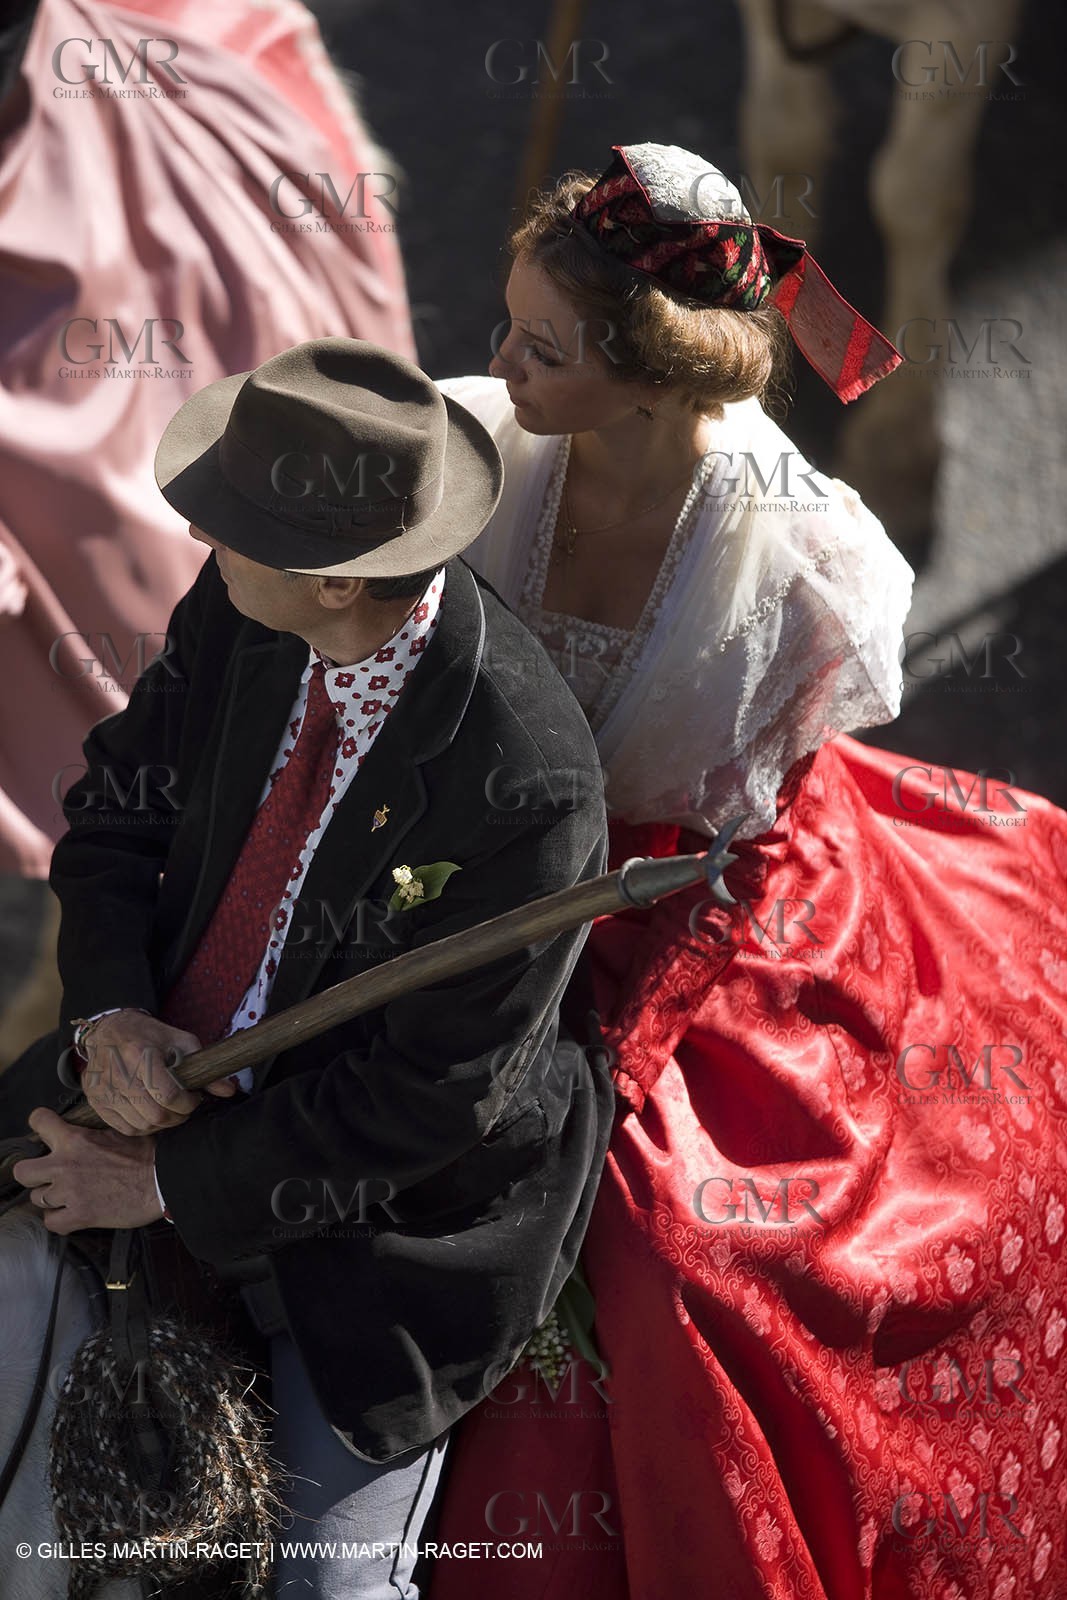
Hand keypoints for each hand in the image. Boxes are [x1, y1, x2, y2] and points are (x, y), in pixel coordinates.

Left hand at [13, 1108, 162, 1232]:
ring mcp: (70, 1192)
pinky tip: (72, 1214)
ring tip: (68, 1196)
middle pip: (23, 1171)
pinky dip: (60, 1220)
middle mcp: (65, 1165)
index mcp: (75, 1139)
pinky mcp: (80, 1216)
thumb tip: (79, 1136)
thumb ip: (88, 1136)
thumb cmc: (146, 1156)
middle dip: (33, 1174)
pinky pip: (51, 1222)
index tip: (45, 1134)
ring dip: (51, 1198)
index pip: (38, 1122)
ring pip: (37, 1198)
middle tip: (48, 1175)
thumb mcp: (115, 1132)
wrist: (163, 1179)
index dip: (40, 1127)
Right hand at [79, 1009, 236, 1134]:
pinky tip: (151, 1112)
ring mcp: (103, 1090)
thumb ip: (204, 1067)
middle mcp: (118, 1074)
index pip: (168, 1095)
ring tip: (168, 1107)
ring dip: (162, 1123)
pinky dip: (143, 1126)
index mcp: (140, 1054)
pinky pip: (125, 1128)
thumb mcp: (180, 1041)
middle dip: (178, 1116)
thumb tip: (229, 1090)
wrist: (108, 1029)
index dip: (188, 1103)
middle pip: (155, 1115)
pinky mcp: (96, 1101)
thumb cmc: (148, 1035)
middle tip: (184, 1105)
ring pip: (141, 1126)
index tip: (194, 1097)